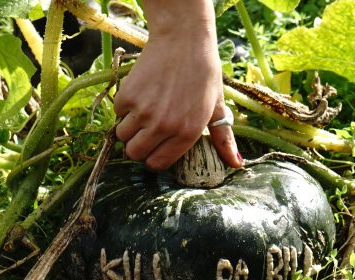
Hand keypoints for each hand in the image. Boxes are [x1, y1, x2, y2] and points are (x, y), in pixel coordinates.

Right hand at [113, 1, 242, 170]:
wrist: (183, 39)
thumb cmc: (204, 73)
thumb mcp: (217, 107)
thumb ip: (223, 139)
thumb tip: (237, 164)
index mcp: (186, 133)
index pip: (157, 163)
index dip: (154, 158)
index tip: (155, 148)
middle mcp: (163, 126)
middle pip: (135, 153)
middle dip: (138, 146)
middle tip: (147, 131)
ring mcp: (143, 111)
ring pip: (122, 136)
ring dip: (129, 128)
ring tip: (143, 113)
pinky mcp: (128, 95)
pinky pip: (117, 113)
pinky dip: (124, 108)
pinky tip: (140, 95)